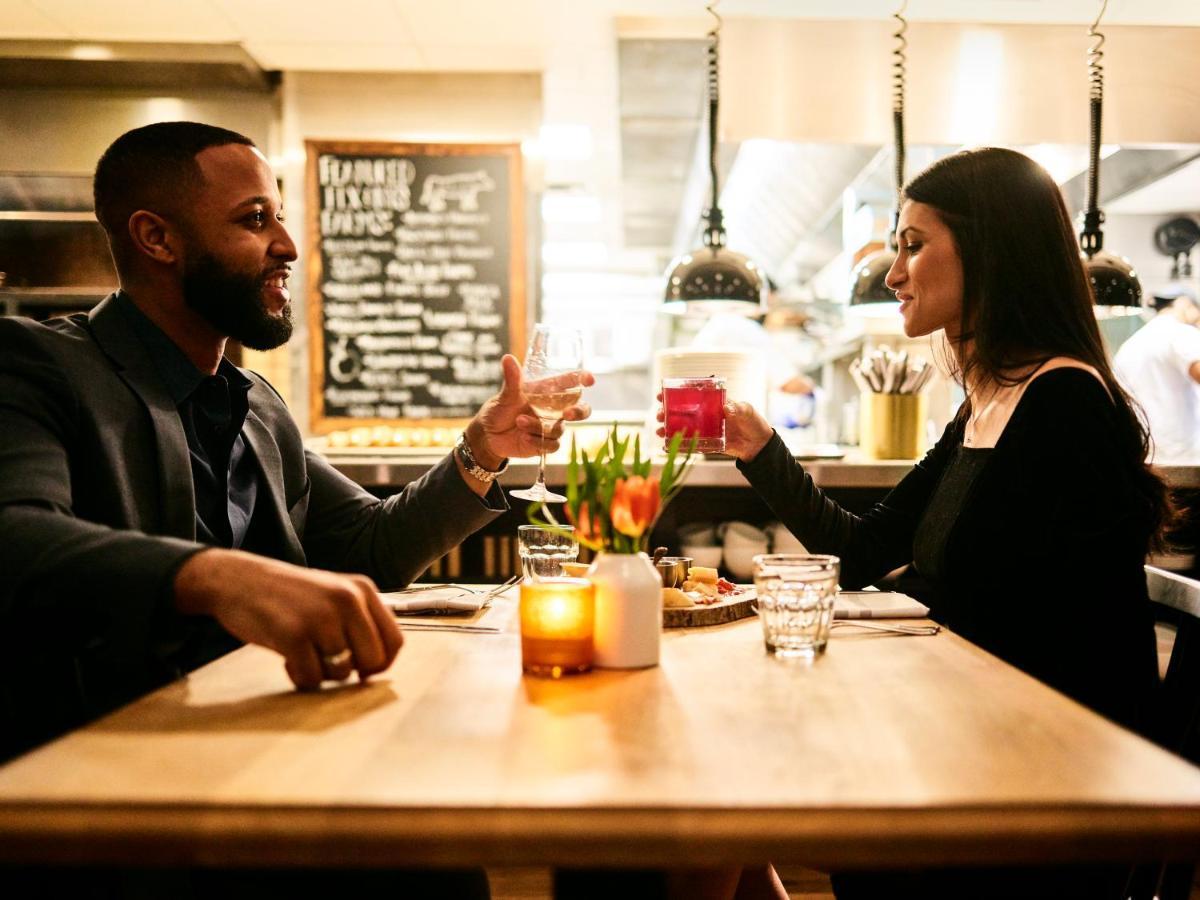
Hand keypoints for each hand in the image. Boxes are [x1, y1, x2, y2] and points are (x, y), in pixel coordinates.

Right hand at [174, 549, 403, 689]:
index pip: (394, 641)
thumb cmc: (289, 595)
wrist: (238, 580)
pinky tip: (288, 661)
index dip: (380, 664)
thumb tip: (377, 670)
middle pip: (373, 661)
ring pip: (342, 673)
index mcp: (362, 589)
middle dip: (352, 672)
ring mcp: (321, 617)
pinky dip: (300, 678)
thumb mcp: (333, 595)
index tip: (361, 670)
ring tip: (304, 655)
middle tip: (327, 661)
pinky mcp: (293, 634)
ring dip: (322, 674)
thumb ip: (359, 622)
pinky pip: (312, 679)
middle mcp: (347, 600)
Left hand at [468, 353, 594, 463]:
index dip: (583, 379)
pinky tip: (524, 437)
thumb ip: (512, 379)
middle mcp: (553, 409)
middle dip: (579, 411)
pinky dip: (538, 442)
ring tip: (519, 422)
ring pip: (559, 429)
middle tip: (568, 413)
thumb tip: (508, 358)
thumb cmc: (499, 410)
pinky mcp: (545, 443)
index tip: (589, 380)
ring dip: (539, 426)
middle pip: (580, 409)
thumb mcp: (505, 395)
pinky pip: (552, 445)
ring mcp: (551, 426)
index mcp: (547, 392)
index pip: (571, 383)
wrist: (488, 436)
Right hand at [654, 393, 773, 461]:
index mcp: (713, 403)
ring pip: (682, 428)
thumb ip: (738, 409)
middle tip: (659, 414)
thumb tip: (727, 408)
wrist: (759, 445)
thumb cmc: (754, 423)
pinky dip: (678, 446)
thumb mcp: (747, 411)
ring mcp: (705, 430)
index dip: (676, 394)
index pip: (692, 395)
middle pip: (682, 412)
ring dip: (669, 429)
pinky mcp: (707, 444)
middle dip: (667, 412)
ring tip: (660, 431)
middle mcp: (706, 415)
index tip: (663, 393)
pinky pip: (690, 444)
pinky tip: (666, 447)